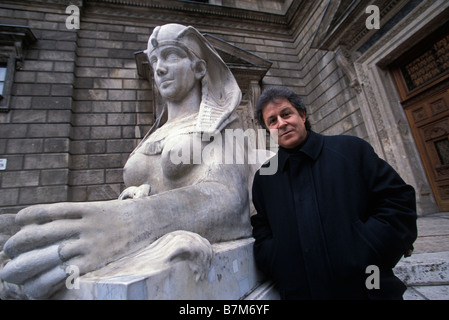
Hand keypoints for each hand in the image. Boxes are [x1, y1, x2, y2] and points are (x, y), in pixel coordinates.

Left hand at [1, 200, 141, 298]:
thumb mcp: (99, 208)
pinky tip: (36, 285)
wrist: (153, 224)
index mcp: (86, 209)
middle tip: (9, 252)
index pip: (47, 211)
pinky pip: (67, 273)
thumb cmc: (123, 218)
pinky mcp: (99, 262)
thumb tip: (43, 223)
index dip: (27, 218)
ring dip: (27, 266)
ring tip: (12, 273)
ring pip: (51, 255)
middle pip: (43, 234)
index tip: (17, 223)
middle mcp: (87, 225)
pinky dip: (47, 280)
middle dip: (19, 245)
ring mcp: (93, 244)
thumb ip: (74, 214)